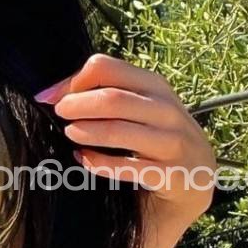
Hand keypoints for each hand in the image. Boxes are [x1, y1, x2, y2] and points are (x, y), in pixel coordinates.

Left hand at [34, 52, 217, 220]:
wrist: (196, 179)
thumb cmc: (156, 139)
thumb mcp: (141, 109)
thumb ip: (109, 96)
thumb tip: (54, 94)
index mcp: (154, 86)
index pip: (107, 68)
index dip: (73, 81)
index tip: (51, 97)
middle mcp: (166, 110)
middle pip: (112, 98)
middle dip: (77, 105)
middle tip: (59, 114)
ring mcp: (171, 142)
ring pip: (118, 130)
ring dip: (87, 131)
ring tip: (70, 133)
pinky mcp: (169, 174)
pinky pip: (126, 166)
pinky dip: (98, 163)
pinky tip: (84, 160)